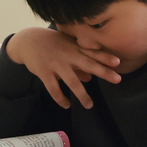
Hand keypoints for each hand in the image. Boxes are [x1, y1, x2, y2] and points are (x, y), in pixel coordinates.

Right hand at [5, 28, 120, 108]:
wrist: (28, 40)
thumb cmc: (51, 44)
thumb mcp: (66, 48)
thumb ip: (78, 61)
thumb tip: (90, 78)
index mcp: (74, 48)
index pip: (92, 53)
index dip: (105, 57)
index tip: (118, 62)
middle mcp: (67, 55)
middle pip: (88, 64)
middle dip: (103, 72)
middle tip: (118, 80)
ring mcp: (56, 64)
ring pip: (72, 81)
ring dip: (82, 94)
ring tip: (89, 105)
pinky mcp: (44, 72)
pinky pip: (54, 88)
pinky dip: (60, 98)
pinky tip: (66, 105)